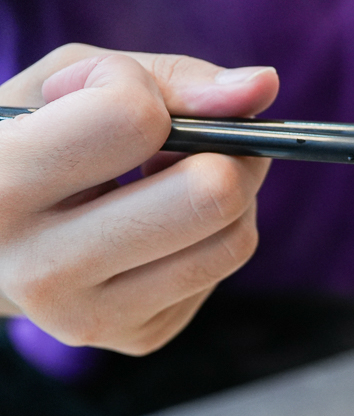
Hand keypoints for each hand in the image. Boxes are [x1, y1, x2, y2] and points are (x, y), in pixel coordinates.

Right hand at [0, 44, 278, 354]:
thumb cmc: (34, 140)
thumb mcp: (69, 83)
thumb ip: (170, 78)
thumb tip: (265, 86)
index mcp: (1, 184)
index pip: (133, 119)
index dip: (144, 92)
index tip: (117, 96)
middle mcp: (40, 267)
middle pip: (210, 194)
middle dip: (225, 152)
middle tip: (197, 140)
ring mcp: (91, 317)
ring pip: (234, 241)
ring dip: (231, 195)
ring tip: (174, 176)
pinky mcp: (137, 337)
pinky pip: (221, 270)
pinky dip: (211, 234)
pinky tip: (162, 222)